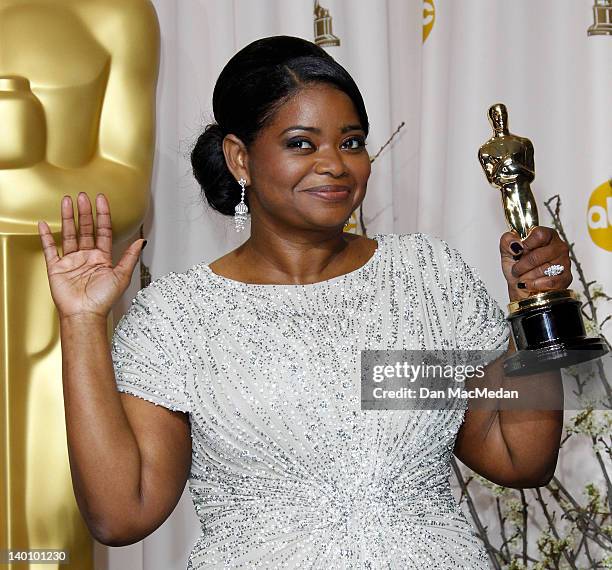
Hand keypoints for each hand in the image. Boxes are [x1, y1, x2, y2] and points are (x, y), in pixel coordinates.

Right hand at [38, 192, 145, 318]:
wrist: (85, 315)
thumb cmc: (103, 300)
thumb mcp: (122, 275)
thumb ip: (130, 256)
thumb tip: (142, 241)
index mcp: (102, 258)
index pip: (103, 231)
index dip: (102, 215)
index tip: (101, 200)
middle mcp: (87, 257)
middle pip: (85, 229)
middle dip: (84, 212)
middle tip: (83, 196)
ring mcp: (71, 262)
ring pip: (69, 234)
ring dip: (68, 218)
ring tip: (67, 202)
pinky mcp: (57, 268)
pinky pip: (51, 249)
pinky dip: (47, 236)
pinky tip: (44, 224)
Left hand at [500, 226, 571, 301]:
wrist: (520, 287)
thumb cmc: (517, 268)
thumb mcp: (506, 252)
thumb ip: (507, 241)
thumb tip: (515, 243)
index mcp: (546, 235)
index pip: (539, 234)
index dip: (526, 245)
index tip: (518, 252)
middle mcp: (559, 246)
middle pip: (538, 255)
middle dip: (522, 265)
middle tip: (516, 269)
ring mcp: (564, 262)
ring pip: (543, 269)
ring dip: (527, 276)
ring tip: (523, 277)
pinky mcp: (566, 278)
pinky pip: (549, 282)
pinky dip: (535, 284)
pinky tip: (530, 284)